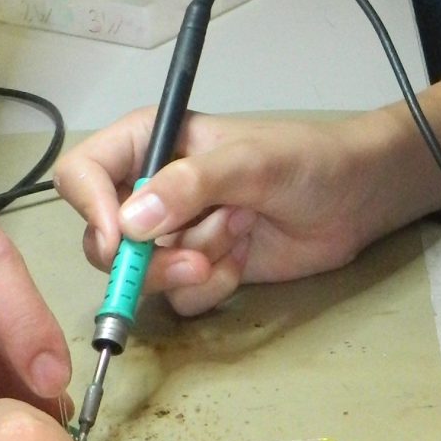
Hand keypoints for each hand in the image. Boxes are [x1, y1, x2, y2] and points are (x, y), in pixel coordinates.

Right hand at [54, 106, 428, 318]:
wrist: (355, 199)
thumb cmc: (305, 160)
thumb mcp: (249, 162)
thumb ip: (191, 185)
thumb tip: (131, 222)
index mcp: (148, 143)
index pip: (84, 173)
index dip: (90, 207)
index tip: (119, 238)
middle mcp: (150, 191)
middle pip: (103, 240)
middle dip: (147, 260)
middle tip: (193, 261)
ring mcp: (173, 235)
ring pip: (141, 276)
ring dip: (192, 267)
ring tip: (238, 238)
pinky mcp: (198, 270)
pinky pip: (179, 297)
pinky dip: (214, 286)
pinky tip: (245, 256)